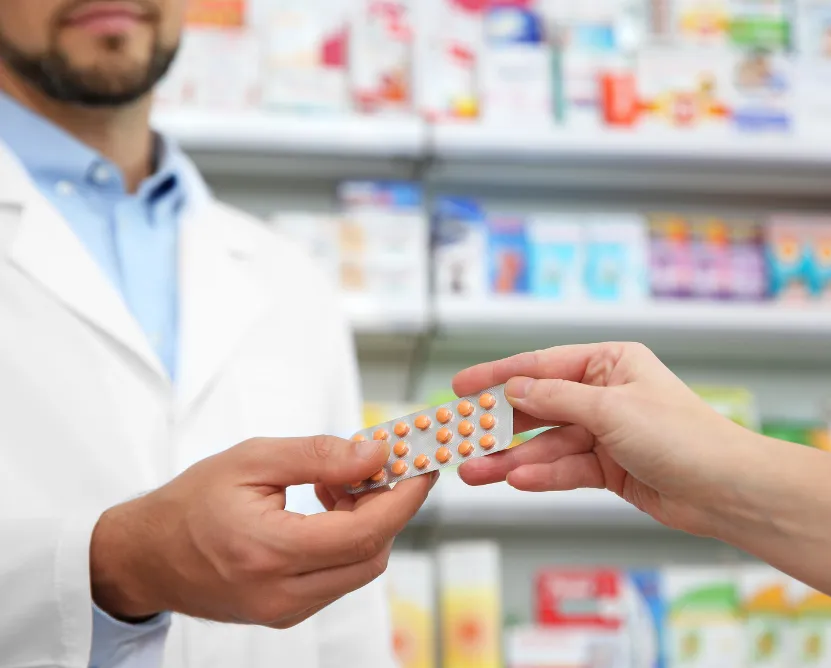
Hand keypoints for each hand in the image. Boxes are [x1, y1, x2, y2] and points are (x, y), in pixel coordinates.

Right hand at [90, 435, 433, 627]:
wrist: (147, 555)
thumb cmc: (191, 502)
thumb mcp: (252, 460)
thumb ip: (319, 456)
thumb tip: (376, 455)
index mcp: (269, 551)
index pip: (364, 534)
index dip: (402, 499)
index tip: (421, 467)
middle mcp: (281, 593)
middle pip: (370, 555)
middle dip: (387, 507)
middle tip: (377, 467)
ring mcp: (284, 610)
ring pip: (359, 569)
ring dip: (366, 523)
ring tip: (338, 485)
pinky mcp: (285, 613)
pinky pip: (337, 577)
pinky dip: (346, 541)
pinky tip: (325, 510)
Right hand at [453, 343, 753, 535]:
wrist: (726, 490)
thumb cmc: (682, 435)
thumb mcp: (610, 407)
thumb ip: (556, 397)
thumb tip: (513, 386)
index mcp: (609, 363)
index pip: (541, 365)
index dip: (497, 375)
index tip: (461, 387)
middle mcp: (604, 394)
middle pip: (538, 407)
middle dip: (500, 425)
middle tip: (460, 437)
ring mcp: (604, 433)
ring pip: (547, 444)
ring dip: (512, 459)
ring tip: (474, 471)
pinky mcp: (607, 468)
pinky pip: (565, 469)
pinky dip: (542, 475)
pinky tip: (516, 480)